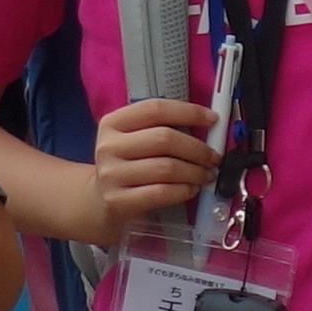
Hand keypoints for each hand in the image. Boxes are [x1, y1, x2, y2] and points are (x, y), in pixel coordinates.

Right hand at [86, 95, 221, 242]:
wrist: (98, 201)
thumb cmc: (126, 165)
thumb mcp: (132, 140)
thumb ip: (161, 128)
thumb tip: (207, 126)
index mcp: (113, 123)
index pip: (155, 109)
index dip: (188, 112)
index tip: (212, 119)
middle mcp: (108, 146)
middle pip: (164, 139)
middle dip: (197, 148)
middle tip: (214, 157)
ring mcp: (112, 175)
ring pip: (166, 168)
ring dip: (195, 172)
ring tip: (207, 174)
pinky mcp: (118, 201)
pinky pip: (161, 193)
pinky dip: (183, 190)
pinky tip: (191, 189)